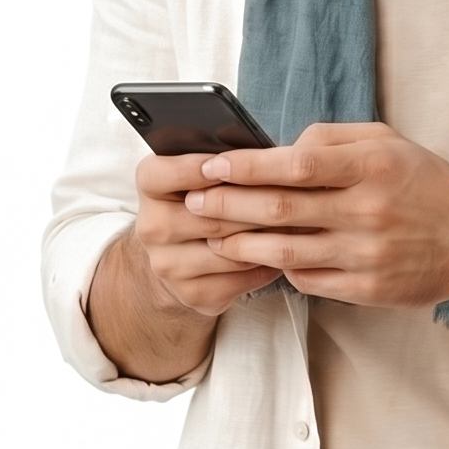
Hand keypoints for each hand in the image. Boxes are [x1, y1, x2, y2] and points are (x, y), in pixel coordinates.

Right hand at [129, 149, 285, 315]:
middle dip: (254, 205)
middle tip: (293, 195)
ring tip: (298, 223)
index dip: (202, 167)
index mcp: (150, 187)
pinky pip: (240, 278)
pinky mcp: (192, 294)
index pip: (167, 172)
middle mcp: (152, 227)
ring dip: (267, 237)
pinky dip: (267, 265)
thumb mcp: (201, 174)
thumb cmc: (203, 200)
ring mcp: (169, 265)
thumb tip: (262, 154)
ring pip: (229, 249)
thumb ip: (222, 162)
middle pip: (209, 214)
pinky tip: (285, 252)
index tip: (236, 164)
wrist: (179, 256)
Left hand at [185, 123, 448, 307]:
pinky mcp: (368, 289)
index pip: (294, 165)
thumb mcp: (388, 142)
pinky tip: (259, 260)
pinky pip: (308, 280)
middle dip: (228, 206)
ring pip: (286, 251)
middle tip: (193, 202)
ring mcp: (367, 255)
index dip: (246, 167)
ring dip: (241, 245)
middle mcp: (369, 211)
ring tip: (212, 236)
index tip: (211, 165)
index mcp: (371, 167)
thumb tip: (280, 148)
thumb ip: (333, 138)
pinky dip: (279, 269)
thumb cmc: (425, 185)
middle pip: (281, 210)